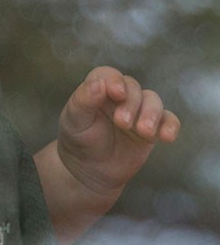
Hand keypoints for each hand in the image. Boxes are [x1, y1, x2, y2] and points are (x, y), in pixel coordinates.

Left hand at [57, 66, 180, 198]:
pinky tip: (166, 137)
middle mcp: (120, 97)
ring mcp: (138, 111)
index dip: (115, 80)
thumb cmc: (79, 139)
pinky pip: (169, 121)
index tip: (117, 93)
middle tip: (122, 123)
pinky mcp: (153, 129)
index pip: (109, 75)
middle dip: (131, 104)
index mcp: (98, 89)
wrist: (89, 169)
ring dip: (152, 113)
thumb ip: (83, 100)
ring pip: (153, 101)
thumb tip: (99, 83)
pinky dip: (170, 126)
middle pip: (133, 88)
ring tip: (143, 131)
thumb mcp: (74, 119)